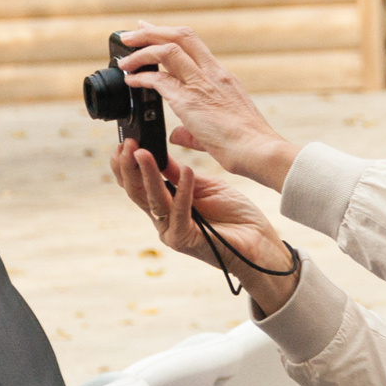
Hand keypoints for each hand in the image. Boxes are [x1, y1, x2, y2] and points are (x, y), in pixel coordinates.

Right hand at [110, 143, 301, 314]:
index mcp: (165, 207)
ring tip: (143, 153)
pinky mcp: (185, 240)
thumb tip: (158, 154)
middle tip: (128, 144)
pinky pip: (179, 212)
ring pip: (152, 200)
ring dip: (147, 174)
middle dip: (129, 167)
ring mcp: (172, 232)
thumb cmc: (236, 216)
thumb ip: (180, 175)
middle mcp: (163, 221)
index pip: (136, 185)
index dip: (127, 165)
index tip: (125, 142)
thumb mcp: (205, 187)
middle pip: (136, 193)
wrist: (260, 242)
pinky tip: (186, 171)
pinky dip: (183, 191)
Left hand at [117, 24, 301, 189]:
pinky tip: (130, 81)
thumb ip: (193, 129)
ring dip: (140, 51)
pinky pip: (159, 80)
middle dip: (151, 31)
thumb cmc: (247, 144)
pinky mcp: (190, 102)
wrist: (260, 151)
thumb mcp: (219, 128)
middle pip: (180, 35)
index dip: (168, 33)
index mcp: (222, 77)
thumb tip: (177, 133)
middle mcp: (213, 74)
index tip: (150, 28)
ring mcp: (202, 85)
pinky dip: (140, 78)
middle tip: (131, 33)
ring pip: (167, 50)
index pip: (193, 44)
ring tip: (124, 59)